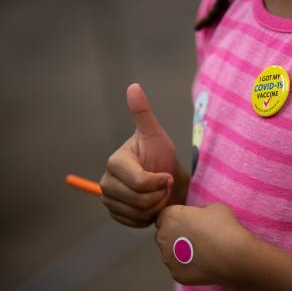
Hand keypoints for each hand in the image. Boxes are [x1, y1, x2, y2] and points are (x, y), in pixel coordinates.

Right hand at [100, 83, 177, 226]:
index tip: (167, 174)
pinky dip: (148, 216)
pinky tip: (151, 204)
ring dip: (155, 206)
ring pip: (138, 213)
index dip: (159, 182)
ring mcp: (109, 201)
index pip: (139, 182)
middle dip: (159, 195)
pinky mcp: (115, 215)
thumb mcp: (156, 134)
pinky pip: (135, 223)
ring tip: (159, 194)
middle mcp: (106, 182)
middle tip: (164, 186)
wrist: (166, 178)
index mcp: (115, 163)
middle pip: (139, 200)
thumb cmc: (161, 154)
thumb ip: (143, 113)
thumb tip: (133, 86)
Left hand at [155, 203, 252, 285]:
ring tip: (201, 251)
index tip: (188, 222)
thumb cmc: (223, 227)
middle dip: (174, 235)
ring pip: (169, 253)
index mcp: (171, 216)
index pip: (164, 216)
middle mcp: (163, 236)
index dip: (176, 218)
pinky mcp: (175, 273)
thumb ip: (200, 210)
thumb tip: (199, 216)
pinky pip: (179, 267)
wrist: (231, 255)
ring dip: (180, 251)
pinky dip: (187, 266)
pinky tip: (203, 263)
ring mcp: (168, 257)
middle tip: (195, 237)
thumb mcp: (214, 207)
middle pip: (163, 234)